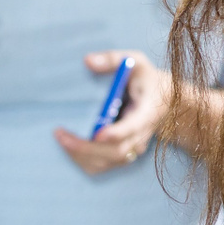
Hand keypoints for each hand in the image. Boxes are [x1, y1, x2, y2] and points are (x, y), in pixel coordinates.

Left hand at [55, 50, 170, 175]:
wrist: (163, 101)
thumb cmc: (146, 79)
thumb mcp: (136, 62)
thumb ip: (113, 59)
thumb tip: (87, 61)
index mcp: (147, 111)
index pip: (133, 127)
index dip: (117, 133)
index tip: (98, 133)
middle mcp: (141, 134)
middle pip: (116, 151)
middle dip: (86, 147)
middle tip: (61, 134)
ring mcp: (132, 148)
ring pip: (107, 162)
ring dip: (81, 155)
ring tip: (61, 138)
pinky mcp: (123, 155)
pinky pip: (102, 165)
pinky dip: (83, 160)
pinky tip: (69, 146)